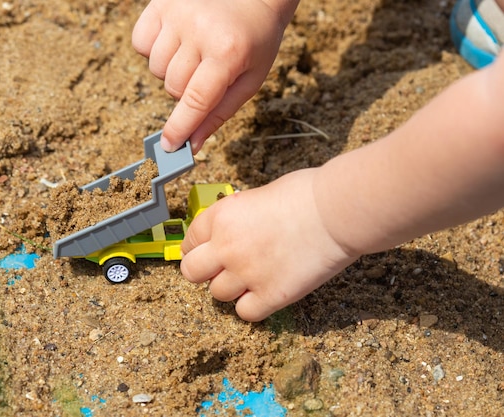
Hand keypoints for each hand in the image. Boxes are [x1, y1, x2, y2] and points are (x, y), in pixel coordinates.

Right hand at [133, 0, 292, 152]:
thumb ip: (219, 113)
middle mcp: (200, 31)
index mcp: (228, 53)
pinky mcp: (161, 3)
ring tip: (193, 51)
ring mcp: (177, 14)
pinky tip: (175, 39)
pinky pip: (141, 43)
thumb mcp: (249, 79)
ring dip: (170, 69)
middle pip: (173, 87)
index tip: (169, 146)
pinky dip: (154, 49)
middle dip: (186, 90)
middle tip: (205, 71)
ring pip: (155, 69)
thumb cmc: (255, 41)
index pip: (195, 100)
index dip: (180, 127)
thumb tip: (192, 144)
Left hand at [180, 169, 357, 321]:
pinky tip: (267, 292)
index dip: (199, 248)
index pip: (189, 241)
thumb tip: (236, 229)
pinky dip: (253, 306)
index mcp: (221, 217)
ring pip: (218, 294)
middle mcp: (226, 247)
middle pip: (191, 273)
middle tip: (223, 268)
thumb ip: (239, 217)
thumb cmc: (306, 194)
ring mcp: (246, 273)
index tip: (209, 251)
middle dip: (204, 271)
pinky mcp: (270, 295)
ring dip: (232, 288)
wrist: (337, 212)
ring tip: (254, 277)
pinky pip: (245, 313)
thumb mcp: (258, 195)